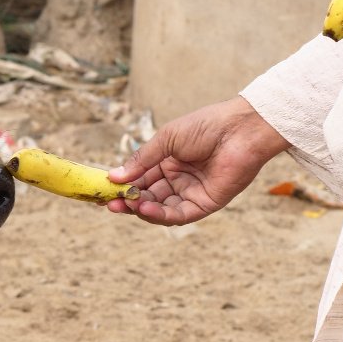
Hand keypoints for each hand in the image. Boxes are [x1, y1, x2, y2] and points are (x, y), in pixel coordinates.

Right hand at [106, 96, 289, 224]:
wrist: (238, 129)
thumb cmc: (205, 126)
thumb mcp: (166, 139)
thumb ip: (142, 160)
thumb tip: (114, 176)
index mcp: (168, 161)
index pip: (141, 178)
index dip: (123, 185)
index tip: (104, 190)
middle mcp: (178, 179)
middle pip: (148, 196)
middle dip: (128, 200)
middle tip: (109, 203)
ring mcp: (191, 192)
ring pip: (160, 209)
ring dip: (141, 209)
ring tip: (124, 204)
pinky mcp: (206, 204)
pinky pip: (179, 214)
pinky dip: (160, 215)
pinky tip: (145, 208)